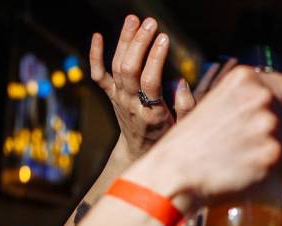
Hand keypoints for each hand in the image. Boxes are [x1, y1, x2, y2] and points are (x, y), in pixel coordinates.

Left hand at [90, 16, 194, 163]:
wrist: (138, 151)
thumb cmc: (164, 136)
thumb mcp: (182, 129)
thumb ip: (186, 107)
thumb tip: (180, 82)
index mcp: (151, 114)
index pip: (150, 82)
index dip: (155, 58)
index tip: (165, 38)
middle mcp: (131, 104)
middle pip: (129, 70)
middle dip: (139, 44)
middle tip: (151, 23)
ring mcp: (118, 98)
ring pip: (116, 66)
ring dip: (124, 41)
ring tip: (134, 19)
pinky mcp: (111, 95)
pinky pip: (99, 75)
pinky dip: (95, 56)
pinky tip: (98, 36)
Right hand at [126, 67, 281, 209]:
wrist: (175, 172)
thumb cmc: (189, 144)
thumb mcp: (214, 102)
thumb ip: (246, 100)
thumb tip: (276, 107)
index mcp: (246, 78)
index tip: (280, 122)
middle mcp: (262, 96)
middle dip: (281, 135)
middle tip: (255, 149)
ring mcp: (270, 125)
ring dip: (277, 155)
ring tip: (247, 161)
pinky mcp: (274, 154)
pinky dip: (276, 173)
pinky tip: (251, 173)